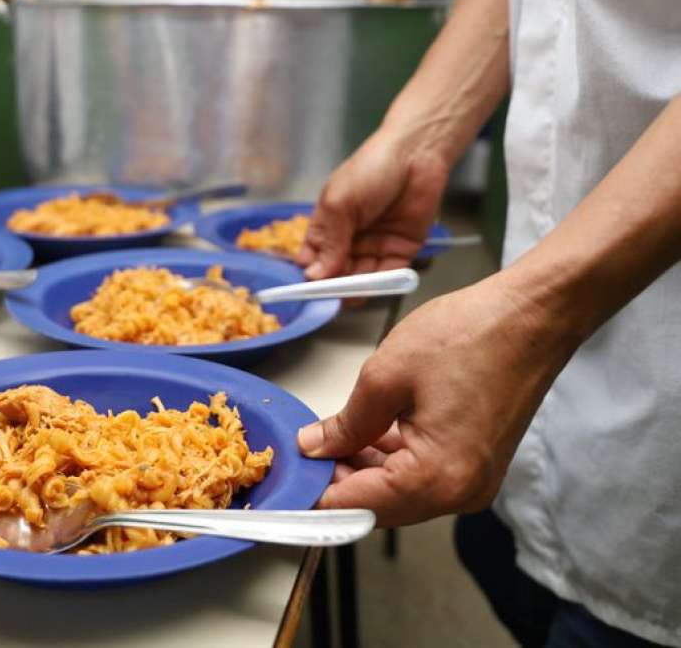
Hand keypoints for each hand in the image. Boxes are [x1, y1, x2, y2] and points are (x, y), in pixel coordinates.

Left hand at [296, 274, 578, 526]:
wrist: (533, 314)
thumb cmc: (472, 334)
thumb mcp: (385, 375)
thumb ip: (345, 423)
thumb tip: (315, 448)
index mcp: (438, 477)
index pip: (357, 506)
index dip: (314, 494)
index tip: (286, 481)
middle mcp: (461, 491)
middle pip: (379, 506)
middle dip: (338, 480)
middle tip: (305, 448)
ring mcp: (474, 481)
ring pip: (399, 492)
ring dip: (362, 468)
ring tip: (333, 433)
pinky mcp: (478, 464)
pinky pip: (422, 476)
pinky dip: (391, 459)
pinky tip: (369, 430)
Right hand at [298, 130, 448, 280]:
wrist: (417, 154)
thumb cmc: (370, 169)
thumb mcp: (340, 203)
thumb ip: (329, 242)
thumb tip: (313, 277)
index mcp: (328, 227)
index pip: (313, 260)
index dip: (309, 277)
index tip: (307, 291)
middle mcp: (349, 241)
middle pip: (336, 274)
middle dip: (333, 287)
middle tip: (331, 296)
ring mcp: (375, 247)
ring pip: (361, 278)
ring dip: (356, 289)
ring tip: (350, 294)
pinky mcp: (401, 251)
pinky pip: (388, 275)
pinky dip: (380, 284)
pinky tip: (372, 287)